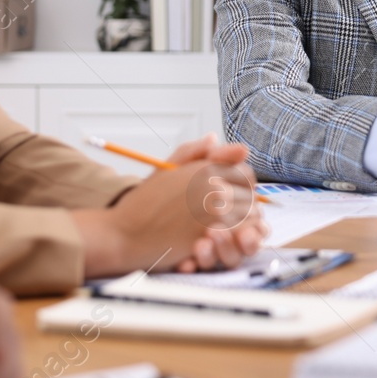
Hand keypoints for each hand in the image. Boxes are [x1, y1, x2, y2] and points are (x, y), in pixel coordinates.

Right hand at [76, 134, 267, 276]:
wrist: (125, 233)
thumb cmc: (144, 202)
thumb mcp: (168, 168)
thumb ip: (195, 151)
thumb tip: (216, 138)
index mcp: (206, 168)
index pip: (246, 174)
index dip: (241, 184)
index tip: (228, 192)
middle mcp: (214, 188)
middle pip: (251, 197)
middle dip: (242, 204)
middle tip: (224, 212)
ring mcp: (214, 214)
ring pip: (248, 218)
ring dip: (239, 222)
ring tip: (220, 225)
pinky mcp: (211, 238)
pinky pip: (236, 237)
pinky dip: (230, 238)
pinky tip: (214, 238)